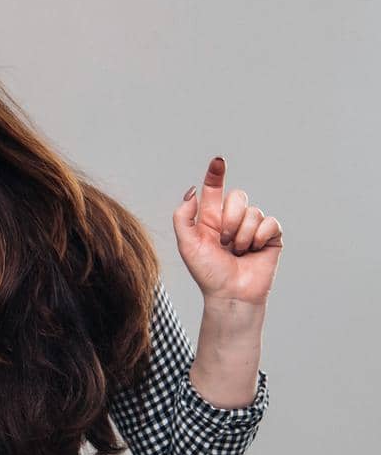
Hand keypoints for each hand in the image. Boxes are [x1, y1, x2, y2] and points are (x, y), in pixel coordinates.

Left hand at [172, 156, 283, 305]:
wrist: (230, 293)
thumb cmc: (207, 272)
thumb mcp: (187, 244)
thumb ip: (183, 216)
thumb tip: (192, 192)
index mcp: (211, 218)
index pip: (214, 190)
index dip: (216, 174)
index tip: (218, 161)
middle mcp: (232, 219)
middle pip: (238, 196)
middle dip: (230, 218)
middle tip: (224, 241)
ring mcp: (253, 227)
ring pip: (253, 211)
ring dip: (242, 234)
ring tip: (237, 252)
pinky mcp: (271, 236)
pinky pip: (270, 222)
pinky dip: (259, 236)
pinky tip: (254, 250)